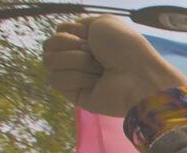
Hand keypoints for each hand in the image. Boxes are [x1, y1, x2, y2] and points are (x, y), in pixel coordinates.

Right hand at [42, 16, 186, 116]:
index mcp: (86, 41)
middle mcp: (79, 58)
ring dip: (76, 61)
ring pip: (49, 62)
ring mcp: (76, 77)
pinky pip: (56, 80)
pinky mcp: (75, 95)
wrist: (138, 75)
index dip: (70, 32)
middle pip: (48, 46)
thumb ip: (79, 25)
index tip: (89, 37)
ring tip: (99, 70)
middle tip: (95, 54)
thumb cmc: (126, 48)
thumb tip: (66, 36)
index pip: (57, 32)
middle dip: (71, 46)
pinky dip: (76, 78)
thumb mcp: (103, 22)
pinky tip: (95, 82)